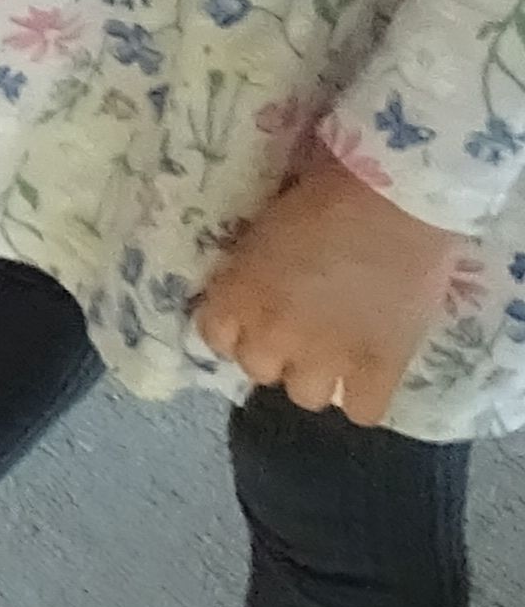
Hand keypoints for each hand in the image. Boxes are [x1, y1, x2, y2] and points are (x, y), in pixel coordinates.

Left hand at [197, 149, 467, 425]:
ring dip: (317, 376)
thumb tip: (253, 280)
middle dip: (275, 351)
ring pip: (305, 397)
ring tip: (337, 352)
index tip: (252, 316)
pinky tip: (371, 373)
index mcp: (237, 294)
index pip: (214, 337)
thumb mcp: (264, 227)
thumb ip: (251, 268)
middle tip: (300, 329)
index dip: (235, 328)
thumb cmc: (323, 195)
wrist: (392, 204)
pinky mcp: (379, 370)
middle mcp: (273, 334)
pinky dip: (364, 397)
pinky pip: (361, 411)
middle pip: (257, 369)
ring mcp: (327, 358)